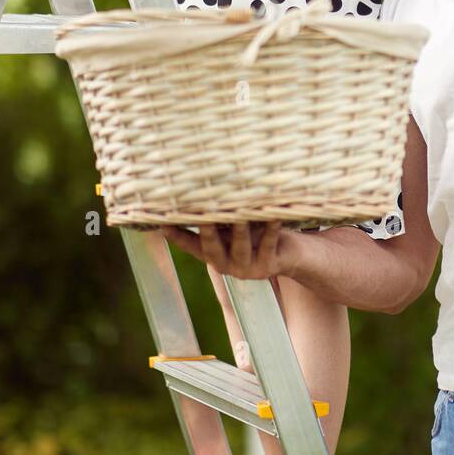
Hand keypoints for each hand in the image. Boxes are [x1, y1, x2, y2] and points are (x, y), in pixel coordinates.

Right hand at [151, 220, 293, 279]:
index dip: (176, 236)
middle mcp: (228, 265)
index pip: (191, 246)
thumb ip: (220, 218)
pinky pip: (269, 243)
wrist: (292, 256)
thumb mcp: (235, 228)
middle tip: (201, 216)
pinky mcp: (270, 265)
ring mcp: (248, 268)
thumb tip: (200, 186)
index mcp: (215, 256)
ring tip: (238, 214)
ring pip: (241, 247)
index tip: (161, 223)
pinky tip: (273, 216)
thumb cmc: (258, 234)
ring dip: (239, 230)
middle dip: (206, 231)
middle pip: (212, 248)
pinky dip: (271, 229)